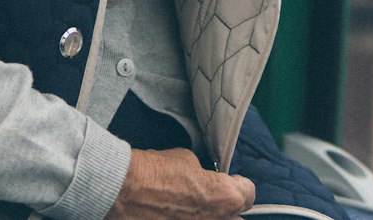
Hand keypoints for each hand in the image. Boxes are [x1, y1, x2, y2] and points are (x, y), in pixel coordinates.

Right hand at [108, 147, 254, 219]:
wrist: (123, 192)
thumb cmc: (155, 171)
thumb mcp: (188, 160)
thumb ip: (204, 176)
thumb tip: (204, 180)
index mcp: (224, 197)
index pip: (249, 194)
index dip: (239, 184)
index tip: (231, 181)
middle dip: (228, 210)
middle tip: (214, 200)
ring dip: (210, 217)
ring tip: (195, 209)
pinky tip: (178, 214)